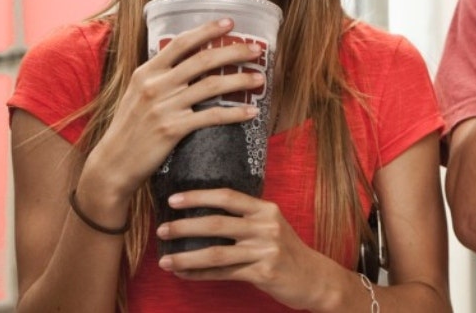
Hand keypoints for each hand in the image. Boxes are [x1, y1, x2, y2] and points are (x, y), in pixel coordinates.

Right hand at [84, 18, 266, 197]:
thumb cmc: (130, 129)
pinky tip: (251, 112)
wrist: (113, 164)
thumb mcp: (138, 94)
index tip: (230, 22)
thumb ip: (160, 78)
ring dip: (241, 80)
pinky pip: (212, 116)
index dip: (207, 30)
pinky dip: (235, 114)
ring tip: (260, 78)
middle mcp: (155, 85)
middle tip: (256, 49)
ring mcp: (164, 106)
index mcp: (147, 73)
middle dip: (233, 51)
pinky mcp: (172, 129)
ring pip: (212, 86)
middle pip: (202, 60)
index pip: (180, 43)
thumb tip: (189, 63)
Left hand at [156, 189, 330, 310]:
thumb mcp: (272, 227)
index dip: (198, 196)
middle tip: (162, 230)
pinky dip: (200, 274)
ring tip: (164, 260)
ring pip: (216, 252)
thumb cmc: (286, 251)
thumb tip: (203, 216)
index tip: (173, 200)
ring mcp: (266, 250)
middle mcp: (267, 227)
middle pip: (217, 223)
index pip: (228, 197)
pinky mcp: (263, 273)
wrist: (314, 278)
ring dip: (186, 257)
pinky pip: (224, 274)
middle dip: (185, 227)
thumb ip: (246, 219)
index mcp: (267, 210)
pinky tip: (183, 274)